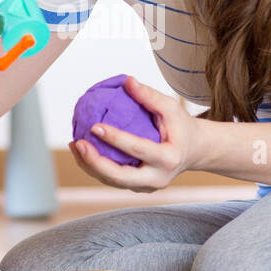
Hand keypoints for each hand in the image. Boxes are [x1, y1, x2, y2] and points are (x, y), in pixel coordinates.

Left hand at [69, 76, 197, 191]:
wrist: (194, 151)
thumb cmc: (181, 127)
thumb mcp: (172, 108)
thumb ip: (150, 96)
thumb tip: (127, 81)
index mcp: (168, 158)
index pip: (138, 149)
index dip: (115, 139)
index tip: (95, 126)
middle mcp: (158, 178)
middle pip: (120, 177)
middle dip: (95, 162)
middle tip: (79, 143)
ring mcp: (147, 187)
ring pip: (112, 182)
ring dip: (90, 165)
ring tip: (75, 145)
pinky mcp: (138, 188)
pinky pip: (113, 180)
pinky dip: (96, 167)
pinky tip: (83, 151)